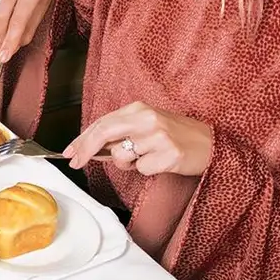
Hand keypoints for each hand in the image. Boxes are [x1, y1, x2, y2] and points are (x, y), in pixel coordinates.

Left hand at [65, 102, 214, 176]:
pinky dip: (147, 170)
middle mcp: (147, 119)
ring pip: (122, 157)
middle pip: (104, 133)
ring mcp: (158, 136)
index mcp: (138, 108)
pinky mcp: (168, 154)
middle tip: (74, 163)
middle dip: (85, 150)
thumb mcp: (146, 125)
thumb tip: (92, 148)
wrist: (210, 143)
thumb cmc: (176, 135)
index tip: (69, 152)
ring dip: (128, 164)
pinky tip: (161, 162)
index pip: (101, 123)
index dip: (82, 139)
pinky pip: (142, 169)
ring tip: (147, 157)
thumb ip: (121, 132)